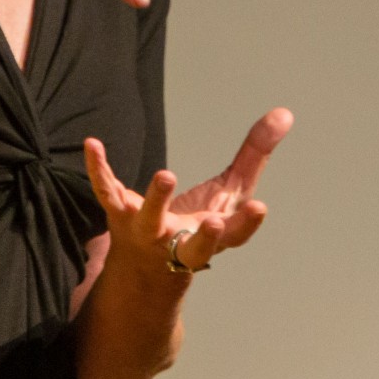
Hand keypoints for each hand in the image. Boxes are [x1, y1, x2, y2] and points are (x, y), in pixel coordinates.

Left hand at [83, 108, 293, 273]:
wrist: (147, 266)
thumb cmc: (197, 225)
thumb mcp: (230, 193)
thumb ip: (255, 154)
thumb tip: (285, 113)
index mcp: (214, 238)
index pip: (235, 236)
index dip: (246, 224)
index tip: (259, 208)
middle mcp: (181, 242)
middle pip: (195, 245)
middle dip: (205, 236)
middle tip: (212, 222)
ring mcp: (148, 230)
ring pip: (150, 220)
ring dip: (157, 201)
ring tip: (166, 176)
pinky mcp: (119, 214)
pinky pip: (106, 192)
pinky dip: (98, 169)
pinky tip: (92, 144)